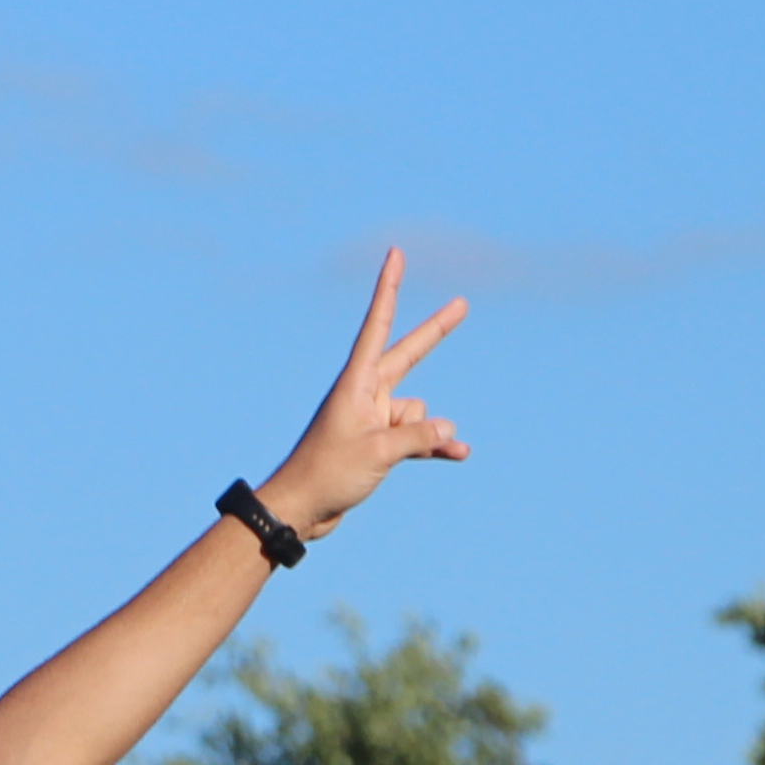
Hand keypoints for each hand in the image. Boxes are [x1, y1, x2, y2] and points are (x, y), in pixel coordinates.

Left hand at [256, 248, 470, 533]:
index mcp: (356, 382)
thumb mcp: (379, 452)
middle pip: (408, 354)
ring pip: (418, 413)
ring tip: (396, 455)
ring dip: (424, 434)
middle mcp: (366, 392)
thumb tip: (449, 428)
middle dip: (435, 332)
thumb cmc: (328, 473)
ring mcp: (373, 416)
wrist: (302, 508)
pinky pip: (417, 436)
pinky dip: (434, 444)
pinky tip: (457, 455)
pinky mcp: (378, 441)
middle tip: (462, 303)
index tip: (395, 255)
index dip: (389, 289)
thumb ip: (418, 436)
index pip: (378, 325)